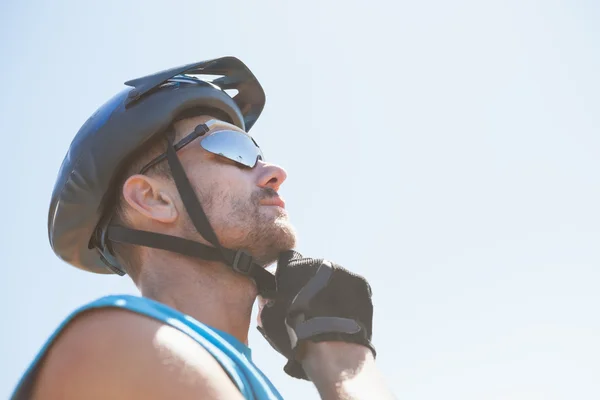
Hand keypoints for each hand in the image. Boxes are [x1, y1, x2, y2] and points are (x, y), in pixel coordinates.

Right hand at [257, 251, 374, 379]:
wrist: (333, 349)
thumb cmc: (297, 336)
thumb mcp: (270, 319)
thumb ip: (267, 303)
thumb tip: (267, 298)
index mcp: (295, 266)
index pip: (288, 261)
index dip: (287, 276)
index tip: (288, 290)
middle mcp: (320, 262)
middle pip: (313, 269)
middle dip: (310, 284)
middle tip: (310, 306)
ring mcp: (344, 271)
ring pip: (334, 278)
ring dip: (330, 290)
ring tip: (328, 314)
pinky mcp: (361, 283)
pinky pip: (351, 288)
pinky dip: (347, 299)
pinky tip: (342, 315)